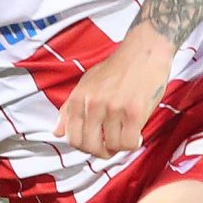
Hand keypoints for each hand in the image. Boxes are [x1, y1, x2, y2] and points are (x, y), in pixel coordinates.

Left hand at [58, 30, 174, 157]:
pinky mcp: (134, 112)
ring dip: (119, 146)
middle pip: (90, 146)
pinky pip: (128, 143)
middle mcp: (93, 104)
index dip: (84, 146)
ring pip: (111, 146)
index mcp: (79, 98)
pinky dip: (132, 144)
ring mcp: (113, 109)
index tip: (94, 144)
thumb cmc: (116, 68)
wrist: (144, 52)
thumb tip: (57, 132)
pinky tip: (136, 135)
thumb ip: (70, 108)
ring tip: (125, 134)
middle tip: (110, 145)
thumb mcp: (87, 83)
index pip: (72, 138)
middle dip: (101, 151)